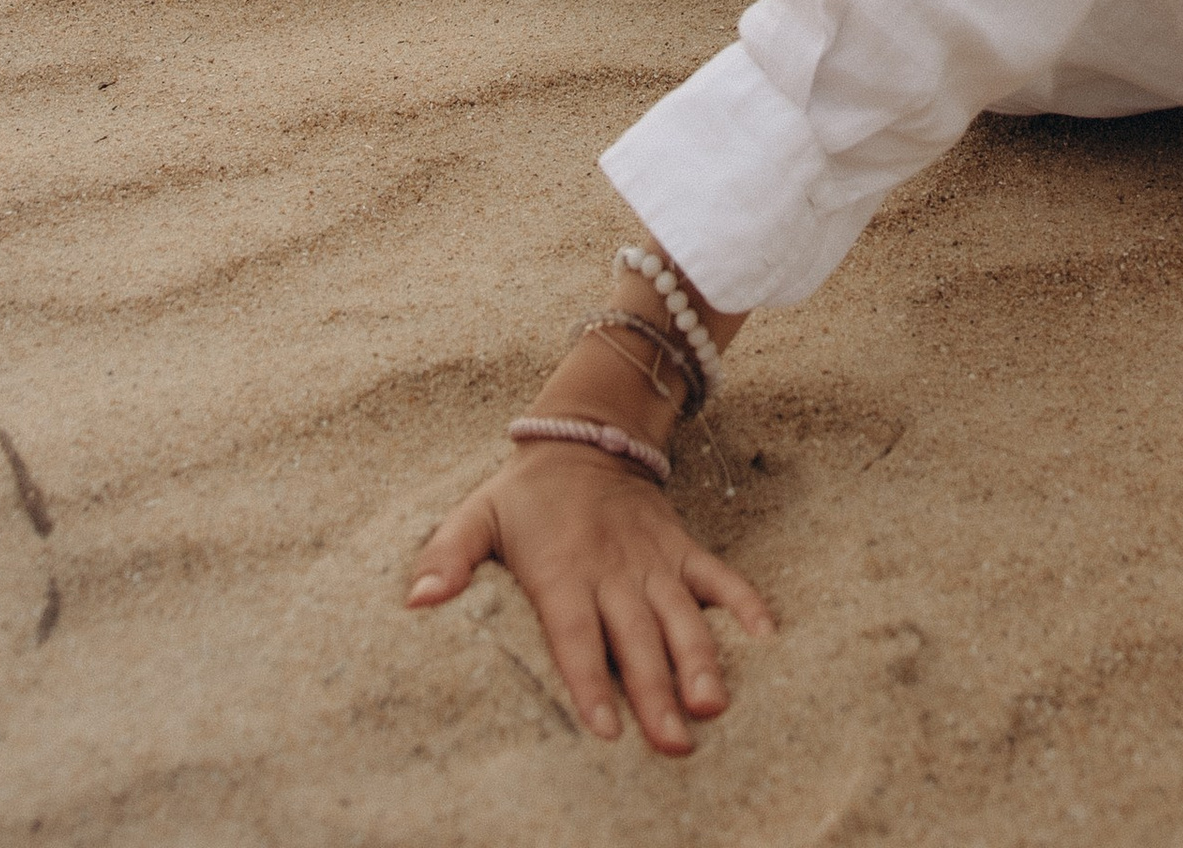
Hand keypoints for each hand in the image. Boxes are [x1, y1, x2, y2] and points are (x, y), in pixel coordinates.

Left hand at [408, 442, 772, 750]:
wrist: (584, 439)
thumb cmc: (523, 497)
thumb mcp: (476, 517)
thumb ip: (447, 557)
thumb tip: (416, 601)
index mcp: (562, 571)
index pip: (575, 635)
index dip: (588, 681)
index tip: (604, 729)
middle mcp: (614, 570)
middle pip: (636, 639)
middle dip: (656, 692)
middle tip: (675, 743)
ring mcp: (654, 561)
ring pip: (682, 616)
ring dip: (701, 660)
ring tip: (715, 706)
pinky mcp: (682, 550)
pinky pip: (719, 578)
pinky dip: (744, 604)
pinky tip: (766, 638)